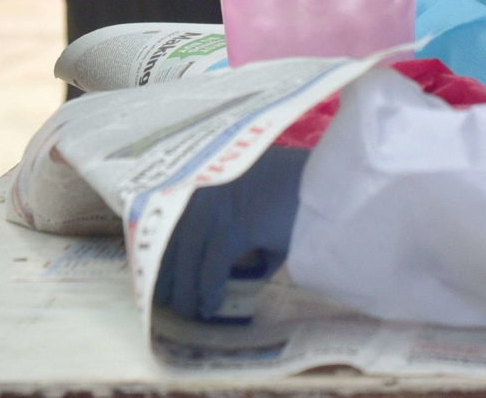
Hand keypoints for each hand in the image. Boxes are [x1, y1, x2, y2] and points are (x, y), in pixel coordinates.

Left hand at [152, 145, 308, 322]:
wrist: (334, 191)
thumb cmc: (300, 202)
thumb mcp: (259, 216)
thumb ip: (237, 235)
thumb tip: (219, 270)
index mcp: (211, 174)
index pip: (170, 212)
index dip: (158, 244)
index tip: (150, 270)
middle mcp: (209, 183)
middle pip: (170, 233)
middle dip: (163, 270)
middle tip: (160, 299)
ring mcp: (221, 199)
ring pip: (186, 251)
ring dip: (183, 287)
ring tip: (185, 311)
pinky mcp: (237, 221)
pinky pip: (212, 263)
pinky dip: (208, 288)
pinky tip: (209, 306)